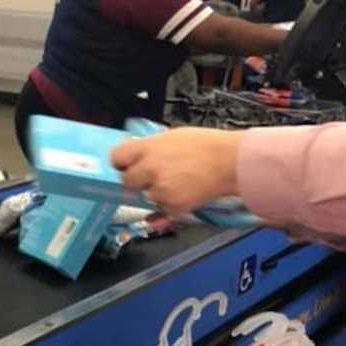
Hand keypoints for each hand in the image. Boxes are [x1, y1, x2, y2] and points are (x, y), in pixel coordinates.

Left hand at [110, 129, 240, 214]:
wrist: (229, 162)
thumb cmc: (206, 146)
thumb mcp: (171, 136)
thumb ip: (150, 147)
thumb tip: (135, 155)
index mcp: (148, 148)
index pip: (116, 157)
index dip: (121, 163)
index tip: (126, 165)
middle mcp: (150, 169)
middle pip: (127, 181)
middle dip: (137, 180)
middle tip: (153, 176)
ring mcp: (160, 190)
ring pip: (146, 196)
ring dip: (156, 192)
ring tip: (177, 181)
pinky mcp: (172, 206)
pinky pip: (162, 209)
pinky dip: (169, 204)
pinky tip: (184, 191)